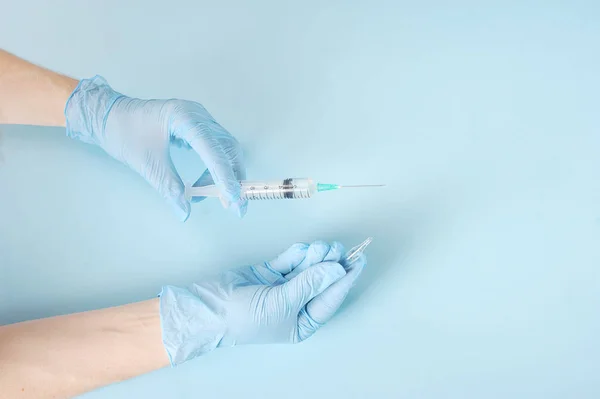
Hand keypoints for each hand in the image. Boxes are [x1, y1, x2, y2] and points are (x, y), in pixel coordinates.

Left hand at [64, 76, 246, 220]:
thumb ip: (169, 188)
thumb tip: (185, 213)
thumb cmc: (123, 132)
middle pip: (227, 147)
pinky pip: (216, 147)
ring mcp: (199, 119)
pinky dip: (216, 168)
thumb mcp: (146, 164)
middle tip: (235, 205)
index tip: (233, 199)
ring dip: (226, 174)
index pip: (213, 148)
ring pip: (225, 148)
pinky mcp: (197, 126)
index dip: (225, 175)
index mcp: (183, 117)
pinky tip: (206, 184)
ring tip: (218, 197)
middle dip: (233, 177)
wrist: (108, 115)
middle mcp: (197, 115)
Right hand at [159, 241, 366, 364]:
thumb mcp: (282, 303)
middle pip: (321, 279)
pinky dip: (298, 252)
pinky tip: (304, 248)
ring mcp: (284, 286)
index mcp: (302, 321)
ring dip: (315, 255)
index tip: (360, 262)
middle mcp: (296, 304)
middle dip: (329, 263)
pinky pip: (290, 259)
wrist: (209, 307)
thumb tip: (336, 270)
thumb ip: (310, 283)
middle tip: (337, 248)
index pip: (330, 298)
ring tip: (320, 247)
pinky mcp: (271, 271)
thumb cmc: (244, 318)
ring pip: (307, 266)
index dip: (345, 279)